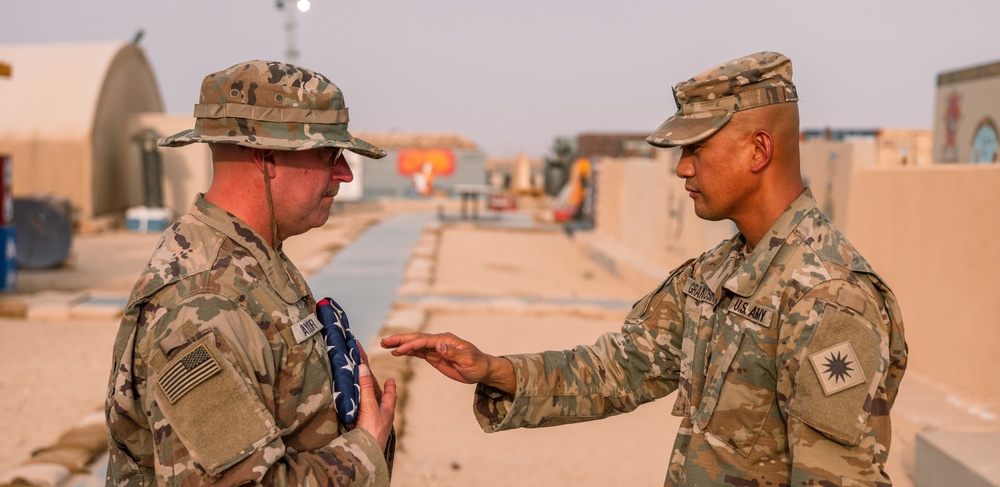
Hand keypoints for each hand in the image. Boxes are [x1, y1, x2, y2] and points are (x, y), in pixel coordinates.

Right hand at [355, 362, 395, 450]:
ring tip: (356, 385)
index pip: (389, 394)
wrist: (363, 456)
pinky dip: (353, 405)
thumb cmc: (371, 432)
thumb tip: (363, 367)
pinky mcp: (358, 429)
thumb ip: (366, 387)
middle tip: (365, 374)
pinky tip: (349, 404)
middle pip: (375, 397)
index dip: (389, 386)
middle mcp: (379, 417)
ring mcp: (369, 424)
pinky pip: (357, 413)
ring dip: (361, 394)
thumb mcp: (370, 406)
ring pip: (365, 405)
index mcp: (386, 411)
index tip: (390, 379)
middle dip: (370, 385)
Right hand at [380, 332, 515, 393]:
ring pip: (415, 345)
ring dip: (400, 344)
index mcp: (446, 340)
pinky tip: (397, 352)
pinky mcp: (435, 356)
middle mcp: (439, 341)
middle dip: (400, 340)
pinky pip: (418, 352)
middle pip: (416, 339)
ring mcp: (436, 348)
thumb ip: (453, 353)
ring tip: (385, 345)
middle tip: (384, 341)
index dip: (411, 345)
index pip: (425, 340)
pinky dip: (407, 351)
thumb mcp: (468, 360)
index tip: (398, 350)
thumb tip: (439, 345)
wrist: (483, 369)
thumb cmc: (477, 364)